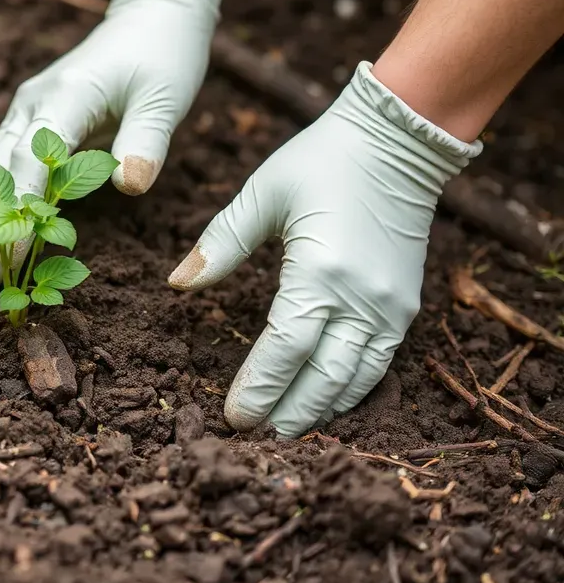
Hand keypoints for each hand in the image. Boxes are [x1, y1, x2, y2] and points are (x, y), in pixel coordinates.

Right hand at [0, 0, 227, 288]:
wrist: (152, 12)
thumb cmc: (163, 53)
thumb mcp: (164, 97)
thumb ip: (146, 142)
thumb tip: (130, 187)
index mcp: (64, 96)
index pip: (31, 160)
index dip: (20, 210)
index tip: (14, 257)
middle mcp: (34, 103)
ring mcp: (28, 109)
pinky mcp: (34, 118)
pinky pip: (6, 165)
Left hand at [169, 62, 481, 435]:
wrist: (397, 143)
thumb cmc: (322, 162)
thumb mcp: (261, 195)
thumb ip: (220, 244)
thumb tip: (176, 284)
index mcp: (321, 273)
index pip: (285, 349)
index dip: (259, 388)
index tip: (233, 417)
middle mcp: (362, 299)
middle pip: (323, 378)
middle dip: (287, 414)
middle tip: (253, 439)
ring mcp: (391, 308)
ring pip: (355, 380)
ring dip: (320, 412)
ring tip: (284, 433)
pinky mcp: (405, 307)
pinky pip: (379, 365)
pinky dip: (351, 391)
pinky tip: (325, 405)